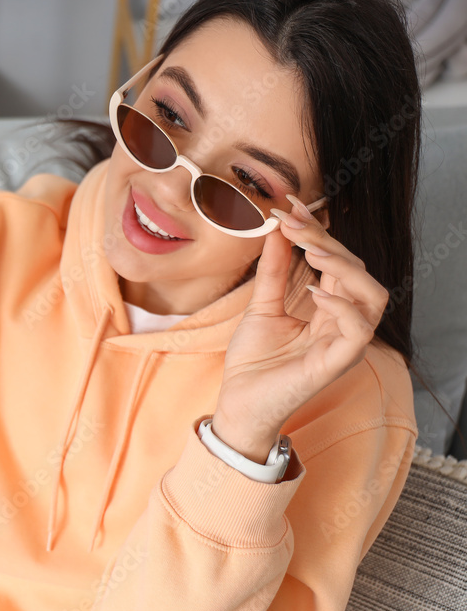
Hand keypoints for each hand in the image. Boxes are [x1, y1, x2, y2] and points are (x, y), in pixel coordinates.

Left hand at [213, 197, 389, 460]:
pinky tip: (317, 291)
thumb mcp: (261, 306)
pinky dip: (343, 306)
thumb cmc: (253, 362)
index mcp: (330, 309)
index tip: (291, 206)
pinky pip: (359, 330)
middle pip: (358, 272)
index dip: (318, 232)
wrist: (238, 404)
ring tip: (311, 251)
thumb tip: (277, 229)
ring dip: (344, 267)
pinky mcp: (338, 363)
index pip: (337, 263)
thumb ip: (274, 270)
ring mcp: (345, 343)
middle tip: (293, 221)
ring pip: (373, 296)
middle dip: (328, 241)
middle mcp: (344, 324)